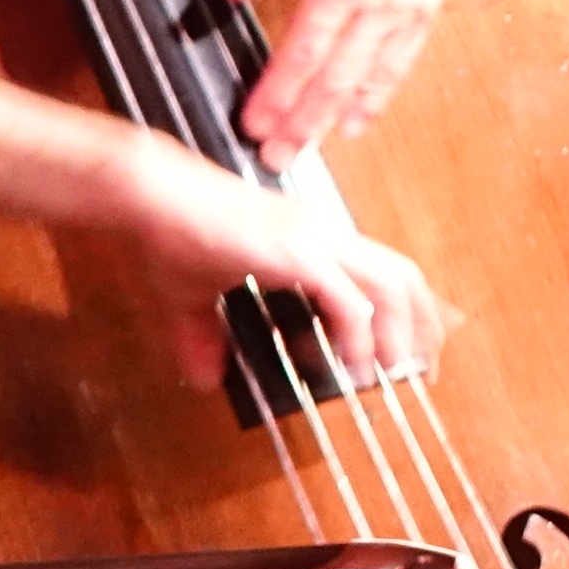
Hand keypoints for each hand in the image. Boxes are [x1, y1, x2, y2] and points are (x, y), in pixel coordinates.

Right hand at [116, 140, 449, 387]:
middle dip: (421, 325)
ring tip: (390, 370)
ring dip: (400, 332)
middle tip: (417, 368)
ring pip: (391, 285)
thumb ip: (203, 334)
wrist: (148, 191)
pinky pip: (350, 300)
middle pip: (403, 276)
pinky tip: (349, 361)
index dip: (407, 307)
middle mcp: (321, 233)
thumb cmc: (166, 228)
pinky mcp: (297, 254)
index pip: (380, 268)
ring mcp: (313, 240)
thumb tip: (201, 378)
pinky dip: (359, 335)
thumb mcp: (192, 292)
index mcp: (307, 236)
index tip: (412, 344)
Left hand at [224, 0, 455, 166]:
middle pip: (338, 78)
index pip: (303, 54)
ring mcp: (410, 7)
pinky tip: (361, 116)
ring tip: (314, 147)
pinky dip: (380, 93)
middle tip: (278, 157)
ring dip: (340, 117)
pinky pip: (401, 61)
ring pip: (372, 77)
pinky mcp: (426, 4)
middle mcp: (382, 2)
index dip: (278, 96)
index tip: (255, 125)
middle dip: (305, 122)